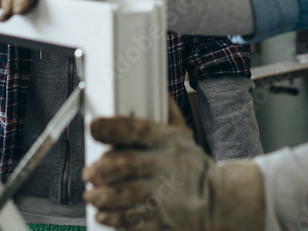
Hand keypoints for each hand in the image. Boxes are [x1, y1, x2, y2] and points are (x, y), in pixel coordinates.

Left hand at [83, 99, 264, 230]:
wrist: (218, 199)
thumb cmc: (193, 165)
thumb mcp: (183, 133)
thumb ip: (166, 112)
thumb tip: (158, 89)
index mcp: (166, 141)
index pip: (136, 129)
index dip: (112, 128)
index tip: (95, 128)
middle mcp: (163, 166)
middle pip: (124, 164)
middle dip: (99, 169)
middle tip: (89, 173)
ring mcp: (162, 194)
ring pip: (122, 194)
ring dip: (101, 195)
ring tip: (93, 194)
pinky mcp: (160, 219)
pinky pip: (129, 219)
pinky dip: (112, 217)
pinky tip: (104, 213)